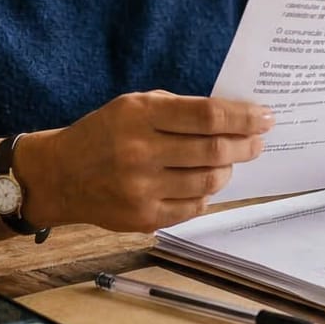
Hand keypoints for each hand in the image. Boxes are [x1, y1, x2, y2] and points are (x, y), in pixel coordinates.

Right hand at [24, 91, 272, 232]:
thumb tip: (232, 117)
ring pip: (208, 182)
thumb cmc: (104, 134)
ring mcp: (141, 189)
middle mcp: (140, 153)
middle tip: (257, 141)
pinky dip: (206, 194)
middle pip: (214, 151)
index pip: (207, 115)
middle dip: (245, 145)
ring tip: (229, 161)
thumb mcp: (133, 105)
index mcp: (139, 116)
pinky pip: (193, 208)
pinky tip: (203, 183)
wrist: (60, 175)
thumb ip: (178, 109)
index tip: (264, 116)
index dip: (243, 116)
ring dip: (227, 170)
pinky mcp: (142, 218)